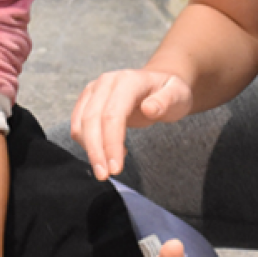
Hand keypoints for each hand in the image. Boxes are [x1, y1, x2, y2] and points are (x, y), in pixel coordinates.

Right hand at [70, 69, 193, 180]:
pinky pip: (78, 125)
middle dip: (96, 151)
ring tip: (112, 166)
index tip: (116, 168)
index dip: (111, 142)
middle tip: (104, 176)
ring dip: (90, 150)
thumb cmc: (171, 92)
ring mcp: (94, 90)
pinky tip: (110, 152)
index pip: (113, 115)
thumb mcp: (179, 95)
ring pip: (80, 124)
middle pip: (92, 120)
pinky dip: (88, 143)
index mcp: (129, 80)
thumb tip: (149, 109)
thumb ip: (166, 101)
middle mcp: (106, 82)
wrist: (158, 83)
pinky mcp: (87, 100)